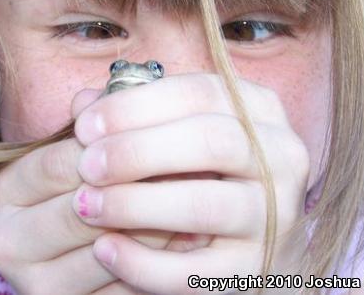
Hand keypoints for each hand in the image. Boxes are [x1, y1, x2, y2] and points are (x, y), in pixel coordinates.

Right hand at [0, 90, 203, 294]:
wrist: (86, 254)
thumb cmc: (95, 187)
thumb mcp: (88, 152)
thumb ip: (94, 125)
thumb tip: (94, 97)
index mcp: (10, 188)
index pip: (59, 162)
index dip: (116, 150)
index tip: (165, 134)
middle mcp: (9, 238)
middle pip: (79, 208)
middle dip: (138, 189)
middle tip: (195, 169)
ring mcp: (34, 281)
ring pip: (104, 249)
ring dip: (157, 225)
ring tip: (200, 202)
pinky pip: (119, 286)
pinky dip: (158, 263)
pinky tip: (190, 240)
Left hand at [72, 73, 309, 293]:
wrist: (254, 241)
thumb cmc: (206, 173)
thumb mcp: (181, 134)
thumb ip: (137, 115)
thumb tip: (82, 103)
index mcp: (261, 112)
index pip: (201, 92)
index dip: (137, 105)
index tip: (85, 124)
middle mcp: (282, 159)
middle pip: (210, 140)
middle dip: (137, 150)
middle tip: (84, 165)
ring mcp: (276, 218)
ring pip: (206, 205)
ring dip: (135, 203)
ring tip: (85, 205)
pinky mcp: (255, 271)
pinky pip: (197, 271)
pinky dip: (145, 263)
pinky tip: (105, 249)